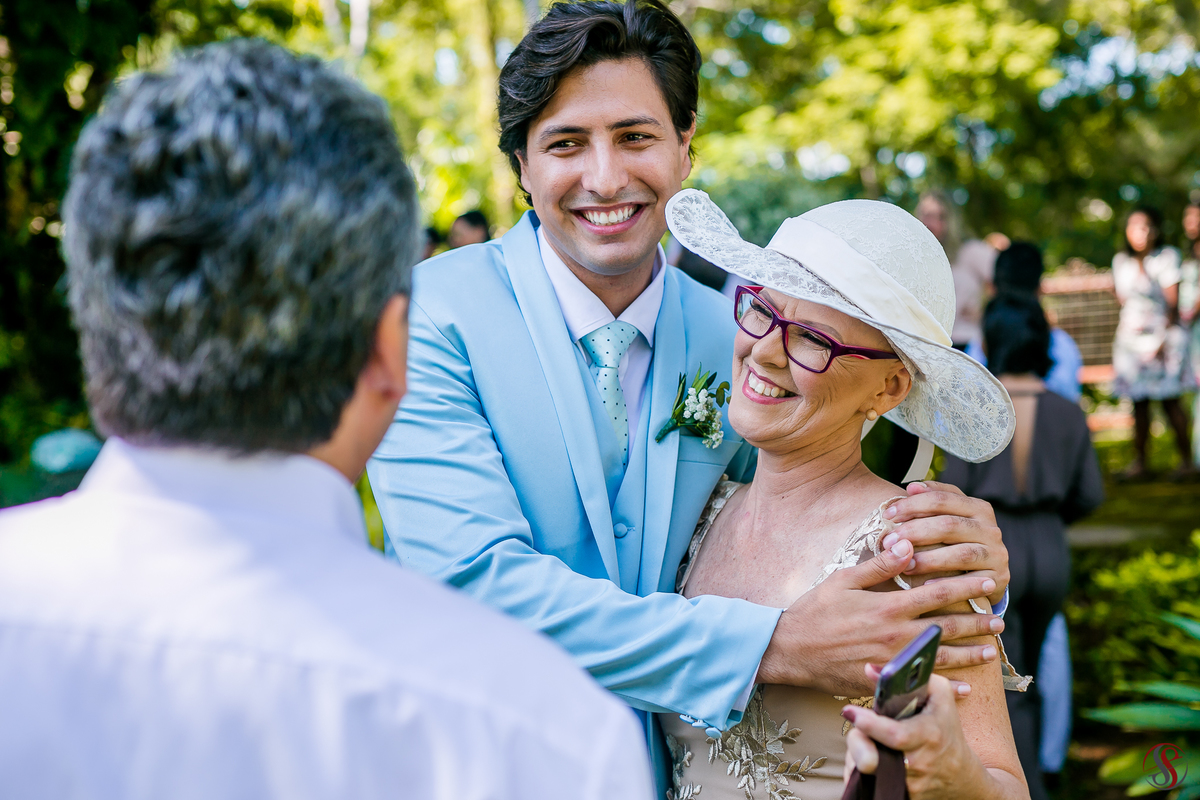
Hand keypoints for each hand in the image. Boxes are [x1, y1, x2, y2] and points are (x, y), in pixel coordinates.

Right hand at [757, 539, 1002, 694]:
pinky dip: (947, 687)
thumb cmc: (815, 610)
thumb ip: (879, 566)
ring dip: (970, 655)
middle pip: (947, 628)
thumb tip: (907, 544)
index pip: (937, 593)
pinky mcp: (883, 681)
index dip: (966, 587)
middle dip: (977, 623)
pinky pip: (922, 686)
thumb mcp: (844, 579)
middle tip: (1000, 619)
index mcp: (888, 606)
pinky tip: (966, 688)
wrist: (790, 649)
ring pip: (941, 658)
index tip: (987, 583)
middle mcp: (895, 635)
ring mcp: (891, 661)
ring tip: (992, 651)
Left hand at [843, 674, 994, 799]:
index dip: (870, 724)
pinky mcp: (904, 797)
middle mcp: (919, 763)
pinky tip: (872, 757)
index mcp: (928, 735)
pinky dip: (865, 771)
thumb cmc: (946, 729)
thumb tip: (870, 669)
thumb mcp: (939, 696)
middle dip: (856, 742)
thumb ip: (910, 677)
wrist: (962, 777)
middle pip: (873, 756)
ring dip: (858, 754)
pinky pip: (871, 785)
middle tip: (855, 726)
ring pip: (868, 770)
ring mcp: (911, 784)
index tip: (850, 712)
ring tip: (867, 740)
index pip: (895, 734)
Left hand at [882, 481, 1007, 604]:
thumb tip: (912, 487)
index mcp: (978, 508)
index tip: (887, 515)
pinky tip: (925, 585)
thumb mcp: (949, 518)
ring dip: (929, 559)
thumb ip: (932, 501)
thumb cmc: (957, 542)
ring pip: (961, 553)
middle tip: (888, 542)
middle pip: (949, 525)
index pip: (942, 499)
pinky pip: (970, 582)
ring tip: (904, 564)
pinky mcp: (998, 579)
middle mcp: (991, 529)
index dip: (912, 504)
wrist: (986, 576)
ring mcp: (996, 555)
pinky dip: (947, 582)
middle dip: (914, 532)